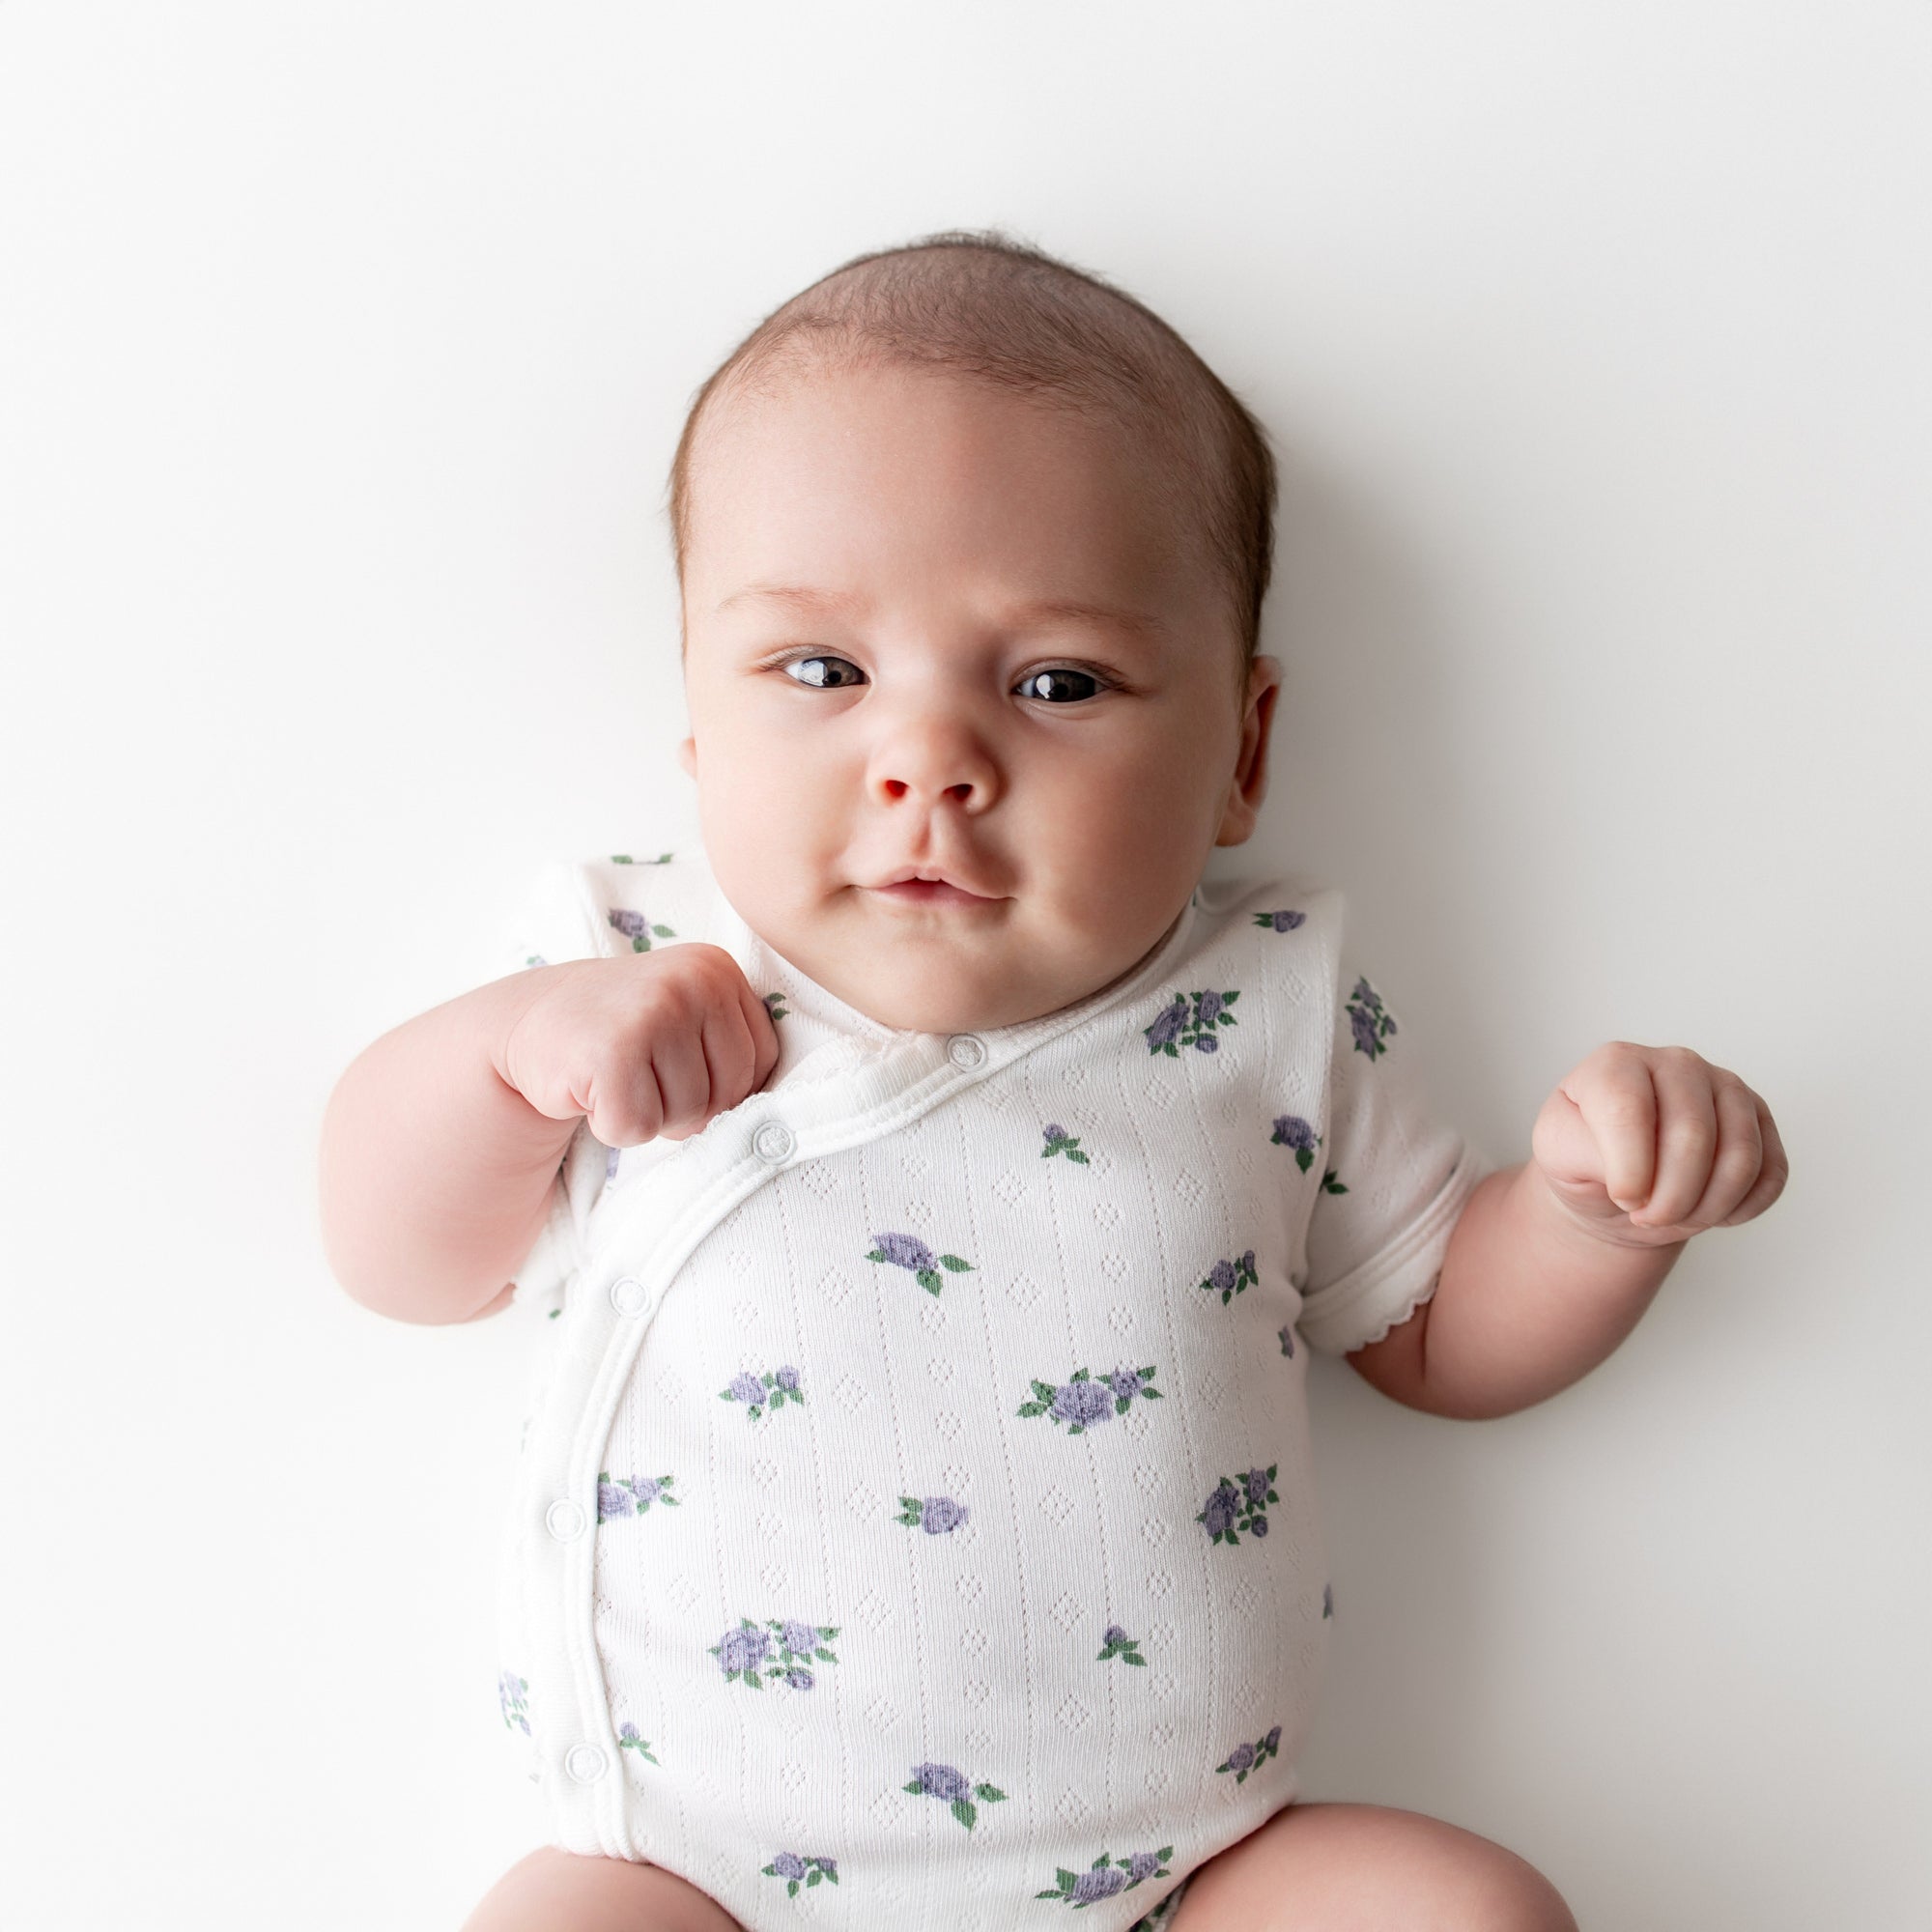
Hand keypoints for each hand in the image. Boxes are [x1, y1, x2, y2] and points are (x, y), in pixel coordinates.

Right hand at [494, 944, 780, 1145]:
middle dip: (687, 1106)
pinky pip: (638, 1128)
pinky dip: (612, 1125)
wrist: (530, 1024)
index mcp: (717, 969)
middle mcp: (689, 982)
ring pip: (686, 1116)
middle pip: (729, 1094)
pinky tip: (592, 1089)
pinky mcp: (609, 1055)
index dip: (721, 1086)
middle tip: (641, 1074)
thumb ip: (734, 1048)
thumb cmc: (625, 1033)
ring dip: (648, 1115)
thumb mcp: (689, 1017)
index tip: (676, 1064)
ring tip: (616, 1077)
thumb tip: (770, 1122)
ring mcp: (650, 1014)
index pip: (761, 1062)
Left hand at [1530, 1042, 1787, 1245]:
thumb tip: (1638, 1172)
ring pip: (1741, 1157)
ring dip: (1707, 1207)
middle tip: (1647, 1216)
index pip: (1630, 1111)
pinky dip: (1740, 1207)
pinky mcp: (1760, 1120)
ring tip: (1675, 1216)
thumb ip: (1584, 1153)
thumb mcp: (1557, 1155)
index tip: (1623, 1197)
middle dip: (1670, 1198)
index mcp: (1617, 1063)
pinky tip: (1709, 1208)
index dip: (1630, 1169)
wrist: (1617, 1185)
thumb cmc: (1583, 1161)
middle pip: (1693, 1136)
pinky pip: (1771, 1174)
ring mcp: (1725, 1087)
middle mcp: (1676, 1064)